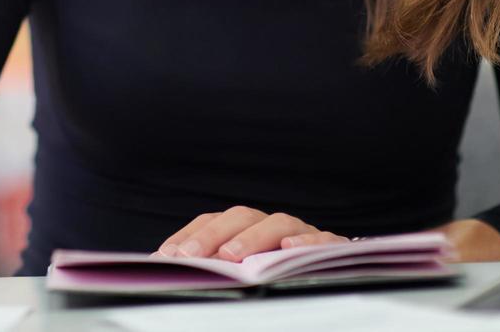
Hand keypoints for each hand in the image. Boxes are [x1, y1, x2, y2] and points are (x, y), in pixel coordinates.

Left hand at [157, 205, 347, 261]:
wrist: (333, 283)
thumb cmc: (277, 278)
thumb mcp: (242, 274)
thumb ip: (213, 269)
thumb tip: (166, 270)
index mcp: (247, 228)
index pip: (215, 221)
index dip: (191, 234)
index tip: (167, 255)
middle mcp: (272, 226)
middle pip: (242, 216)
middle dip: (214, 234)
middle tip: (192, 255)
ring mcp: (302, 234)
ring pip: (278, 223)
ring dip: (252, 237)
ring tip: (231, 255)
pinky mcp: (332, 248)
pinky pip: (322, 241)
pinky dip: (306, 243)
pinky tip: (289, 250)